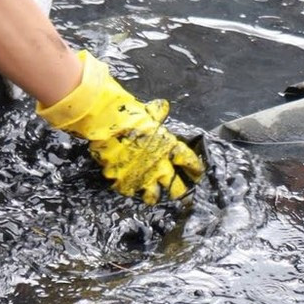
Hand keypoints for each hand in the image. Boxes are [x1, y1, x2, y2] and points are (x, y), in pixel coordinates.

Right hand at [36, 52, 204, 202]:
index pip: (189, 161)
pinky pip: (129, 192)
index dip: (195, 169)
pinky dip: (128, 189)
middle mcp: (159, 167)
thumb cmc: (130, 115)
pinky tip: (128, 185)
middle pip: (177, 188)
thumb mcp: (148, 112)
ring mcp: (142, 177)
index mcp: (169, 148)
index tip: (197, 173)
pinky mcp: (123, 182)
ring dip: (153, 196)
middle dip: (179, 191)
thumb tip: (163, 106)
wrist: (106, 124)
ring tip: (151, 195)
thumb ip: (157, 113)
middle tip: (179, 193)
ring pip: (153, 197)